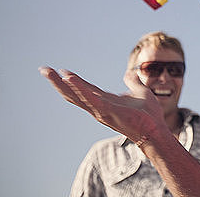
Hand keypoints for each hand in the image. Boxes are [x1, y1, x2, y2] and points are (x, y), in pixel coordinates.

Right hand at [39, 67, 165, 142]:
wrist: (156, 129)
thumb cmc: (148, 115)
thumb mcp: (140, 92)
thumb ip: (133, 83)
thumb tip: (128, 73)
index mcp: (105, 101)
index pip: (84, 89)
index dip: (72, 80)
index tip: (61, 70)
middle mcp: (99, 106)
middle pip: (73, 93)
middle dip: (57, 82)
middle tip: (44, 70)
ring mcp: (102, 110)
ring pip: (77, 96)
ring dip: (63, 84)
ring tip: (52, 72)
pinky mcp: (108, 111)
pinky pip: (91, 99)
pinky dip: (80, 88)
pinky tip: (70, 78)